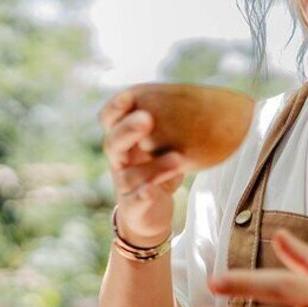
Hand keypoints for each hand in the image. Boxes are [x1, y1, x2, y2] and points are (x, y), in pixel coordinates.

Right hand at [99, 90, 185, 246]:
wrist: (149, 212)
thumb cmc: (156, 169)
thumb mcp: (160, 145)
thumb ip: (167, 124)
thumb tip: (198, 94)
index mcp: (124, 140)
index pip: (109, 119)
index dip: (115, 108)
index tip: (129, 96)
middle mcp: (119, 161)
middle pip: (113, 142)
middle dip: (128, 130)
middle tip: (147, 119)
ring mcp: (123, 185)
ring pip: (129, 175)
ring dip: (153, 166)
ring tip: (178, 159)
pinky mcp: (133, 207)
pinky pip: (135, 201)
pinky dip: (143, 194)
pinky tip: (152, 190)